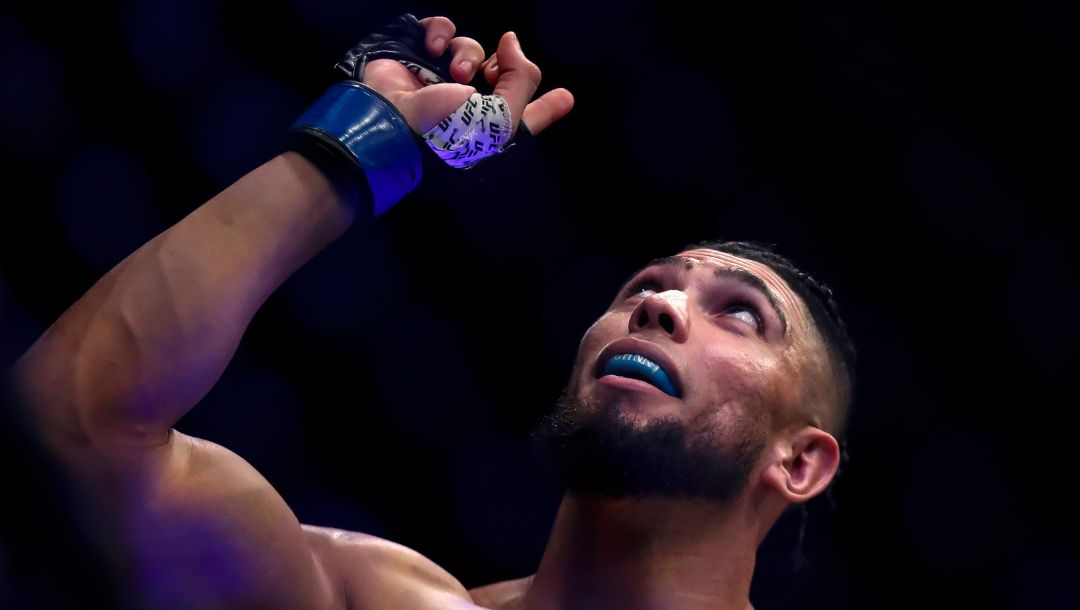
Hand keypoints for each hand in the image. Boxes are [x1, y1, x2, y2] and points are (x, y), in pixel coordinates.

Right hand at [361, 16, 573, 136]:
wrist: (396, 123)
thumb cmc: (451, 133)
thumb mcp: (502, 117)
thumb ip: (522, 78)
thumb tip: (512, 40)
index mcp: (491, 126)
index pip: (526, 115)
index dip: (546, 108)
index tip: (565, 97)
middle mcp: (468, 104)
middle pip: (501, 75)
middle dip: (505, 69)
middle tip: (492, 74)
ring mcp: (440, 79)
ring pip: (471, 49)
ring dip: (469, 54)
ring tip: (458, 73)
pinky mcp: (417, 58)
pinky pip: (440, 31)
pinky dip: (440, 33)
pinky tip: (433, 49)